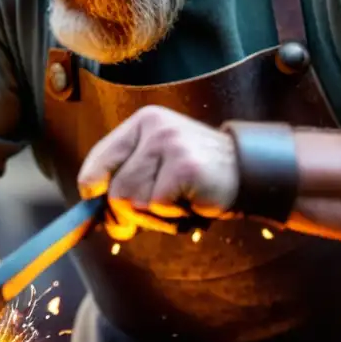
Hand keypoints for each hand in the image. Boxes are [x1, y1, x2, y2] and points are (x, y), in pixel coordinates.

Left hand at [78, 105, 239, 240]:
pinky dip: (173, 217)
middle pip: (113, 190)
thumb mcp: (155, 166)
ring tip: (176, 203)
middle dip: (129, 213)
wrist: (247, 171)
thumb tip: (95, 217)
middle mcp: (153, 128)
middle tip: (155, 211)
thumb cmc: (193, 176)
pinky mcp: (184, 166)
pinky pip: (158, 207)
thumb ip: (125, 180)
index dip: (94, 192)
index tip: (103, 208)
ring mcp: (169, 144)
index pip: (96, 162)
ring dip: (154, 217)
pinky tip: (190, 204)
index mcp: (141, 124)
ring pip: (132, 201)